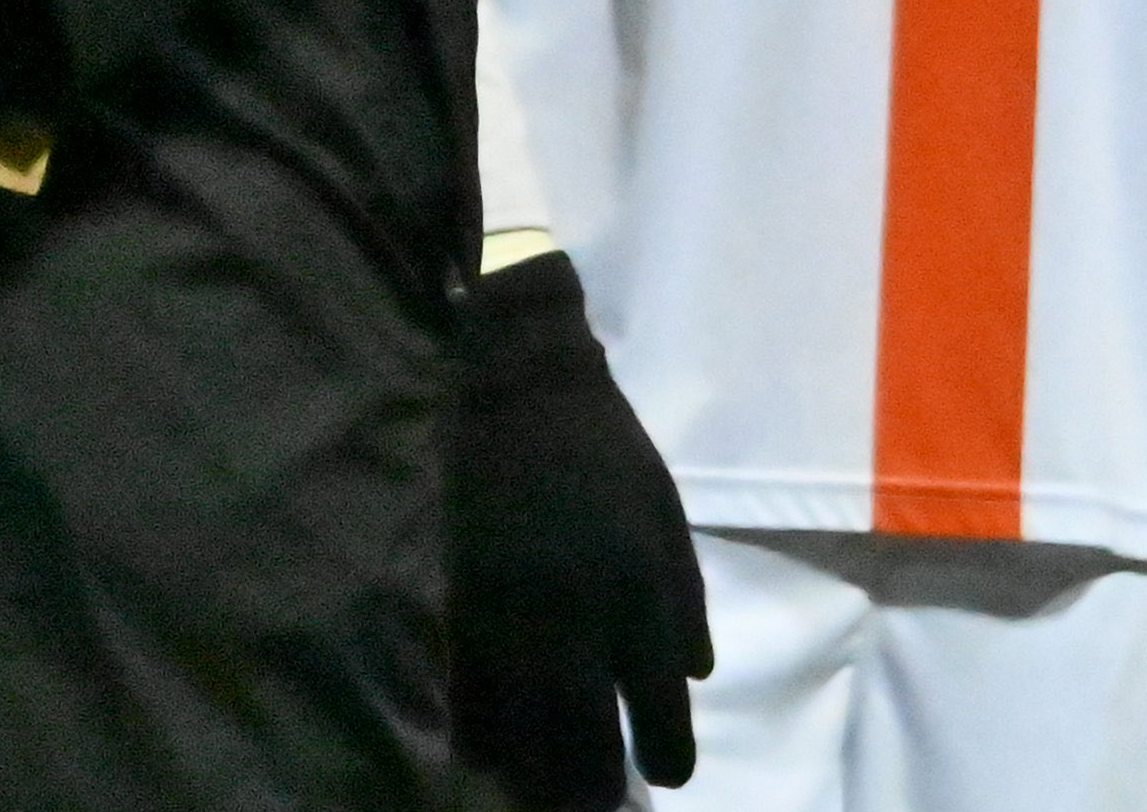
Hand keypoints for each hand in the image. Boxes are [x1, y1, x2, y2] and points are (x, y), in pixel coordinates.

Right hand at [447, 249, 705, 803]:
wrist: (511, 378)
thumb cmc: (598, 445)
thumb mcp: (664, 512)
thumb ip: (685, 598)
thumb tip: (692, 676)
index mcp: (638, 586)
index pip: (659, 701)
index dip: (666, 753)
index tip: (666, 777)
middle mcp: (575, 608)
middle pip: (585, 730)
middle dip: (594, 783)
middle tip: (597, 806)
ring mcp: (507, 604)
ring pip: (519, 720)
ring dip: (532, 768)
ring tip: (541, 792)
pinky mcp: (454, 590)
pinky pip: (462, 681)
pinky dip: (475, 725)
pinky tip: (482, 748)